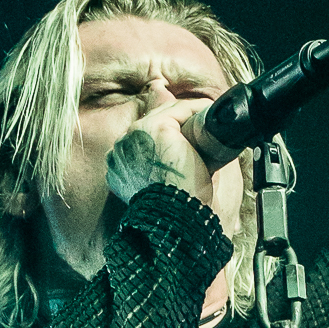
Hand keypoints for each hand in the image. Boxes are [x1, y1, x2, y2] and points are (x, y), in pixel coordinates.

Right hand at [106, 99, 221, 210]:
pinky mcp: (157, 128)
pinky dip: (198, 110)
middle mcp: (120, 148)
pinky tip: (210, 112)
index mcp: (118, 166)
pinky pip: (180, 109)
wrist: (175, 217)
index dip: (167, 136)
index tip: (189, 139)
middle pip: (153, 121)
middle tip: (202, 125)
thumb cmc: (174, 210)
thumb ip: (162, 171)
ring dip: (189, 114)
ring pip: (167, 113)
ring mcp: (135, 135)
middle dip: (178, 121)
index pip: (143, 139)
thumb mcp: (160, 189)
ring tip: (208, 119)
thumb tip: (191, 159)